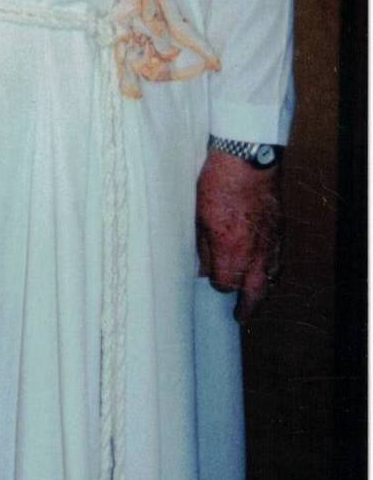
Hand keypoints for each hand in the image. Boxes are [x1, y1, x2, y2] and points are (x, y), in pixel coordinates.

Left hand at [195, 148, 282, 321]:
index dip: (216, 284)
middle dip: (247, 308)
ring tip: (255, 299)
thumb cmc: (217, 185)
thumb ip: (202, 248)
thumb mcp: (199, 218)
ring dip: (262, 291)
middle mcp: (254, 255)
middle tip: (241, 317)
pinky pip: (278, 261)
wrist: (247, 162)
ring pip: (270, 279)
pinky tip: (267, 272)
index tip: (210, 281)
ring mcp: (270, 244)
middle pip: (253, 294)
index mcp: (229, 253)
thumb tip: (202, 267)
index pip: (223, 285)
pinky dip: (273, 271)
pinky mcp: (280, 232)